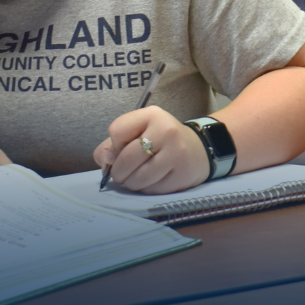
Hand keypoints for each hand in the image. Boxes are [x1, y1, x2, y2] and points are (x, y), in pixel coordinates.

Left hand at [93, 106, 210, 193]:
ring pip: (138, 179)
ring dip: (131, 183)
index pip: (117, 131)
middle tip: (122, 173)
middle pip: (126, 159)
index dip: (114, 146)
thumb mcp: (139, 131)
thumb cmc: (161, 141)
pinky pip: (152, 189)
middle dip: (118, 171)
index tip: (121, 150)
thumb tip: (106, 161)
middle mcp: (166, 131)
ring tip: (137, 177)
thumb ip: (113, 144)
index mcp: (152, 115)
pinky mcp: (182, 175)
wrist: (198, 150)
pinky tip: (152, 181)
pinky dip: (146, 189)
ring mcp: (176, 154)